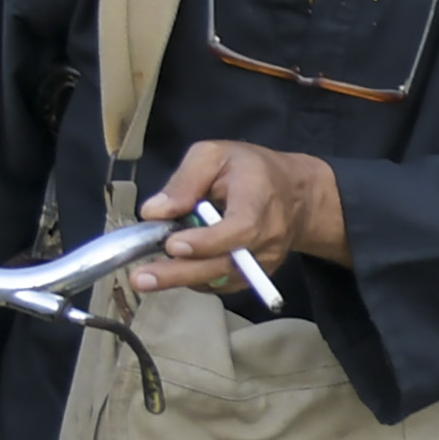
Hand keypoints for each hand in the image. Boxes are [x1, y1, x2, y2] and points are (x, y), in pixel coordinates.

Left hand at [138, 140, 346, 291]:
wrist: (295, 196)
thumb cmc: (250, 170)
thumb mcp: (214, 156)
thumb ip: (184, 181)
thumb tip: (153, 212)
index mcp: (259, 198)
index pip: (240, 228)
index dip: (208, 241)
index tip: (173, 244)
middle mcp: (268, 235)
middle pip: (226, 263)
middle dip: (182, 272)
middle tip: (143, 278)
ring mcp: (264, 261)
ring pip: (221, 278)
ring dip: (182, 279)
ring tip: (146, 278)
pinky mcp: (256, 276)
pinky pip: (222, 283)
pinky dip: (195, 278)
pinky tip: (174, 268)